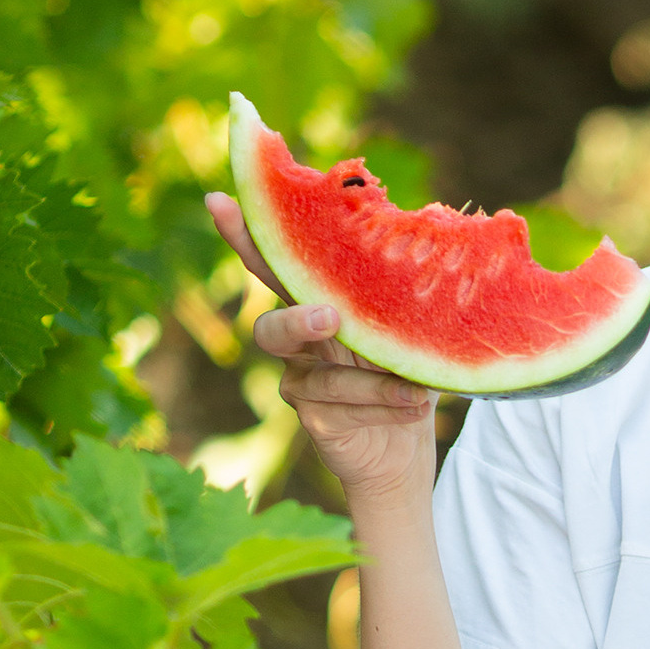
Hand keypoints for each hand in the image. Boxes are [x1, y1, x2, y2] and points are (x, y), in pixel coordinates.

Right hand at [208, 192, 438, 505]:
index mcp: (317, 305)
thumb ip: (403, 294)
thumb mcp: (411, 329)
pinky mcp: (315, 421)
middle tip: (329, 317)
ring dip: (371, 383)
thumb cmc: (406, 373)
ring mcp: (301, 384)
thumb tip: (431, 233)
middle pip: (272, 329)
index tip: (219, 201)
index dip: (244, 236)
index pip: (277, 266)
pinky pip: (343, 411)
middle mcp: (300, 346)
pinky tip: (416, 406)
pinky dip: (385, 407)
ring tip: (414, 389)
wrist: (408, 448)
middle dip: (295, 321)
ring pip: (320, 379)